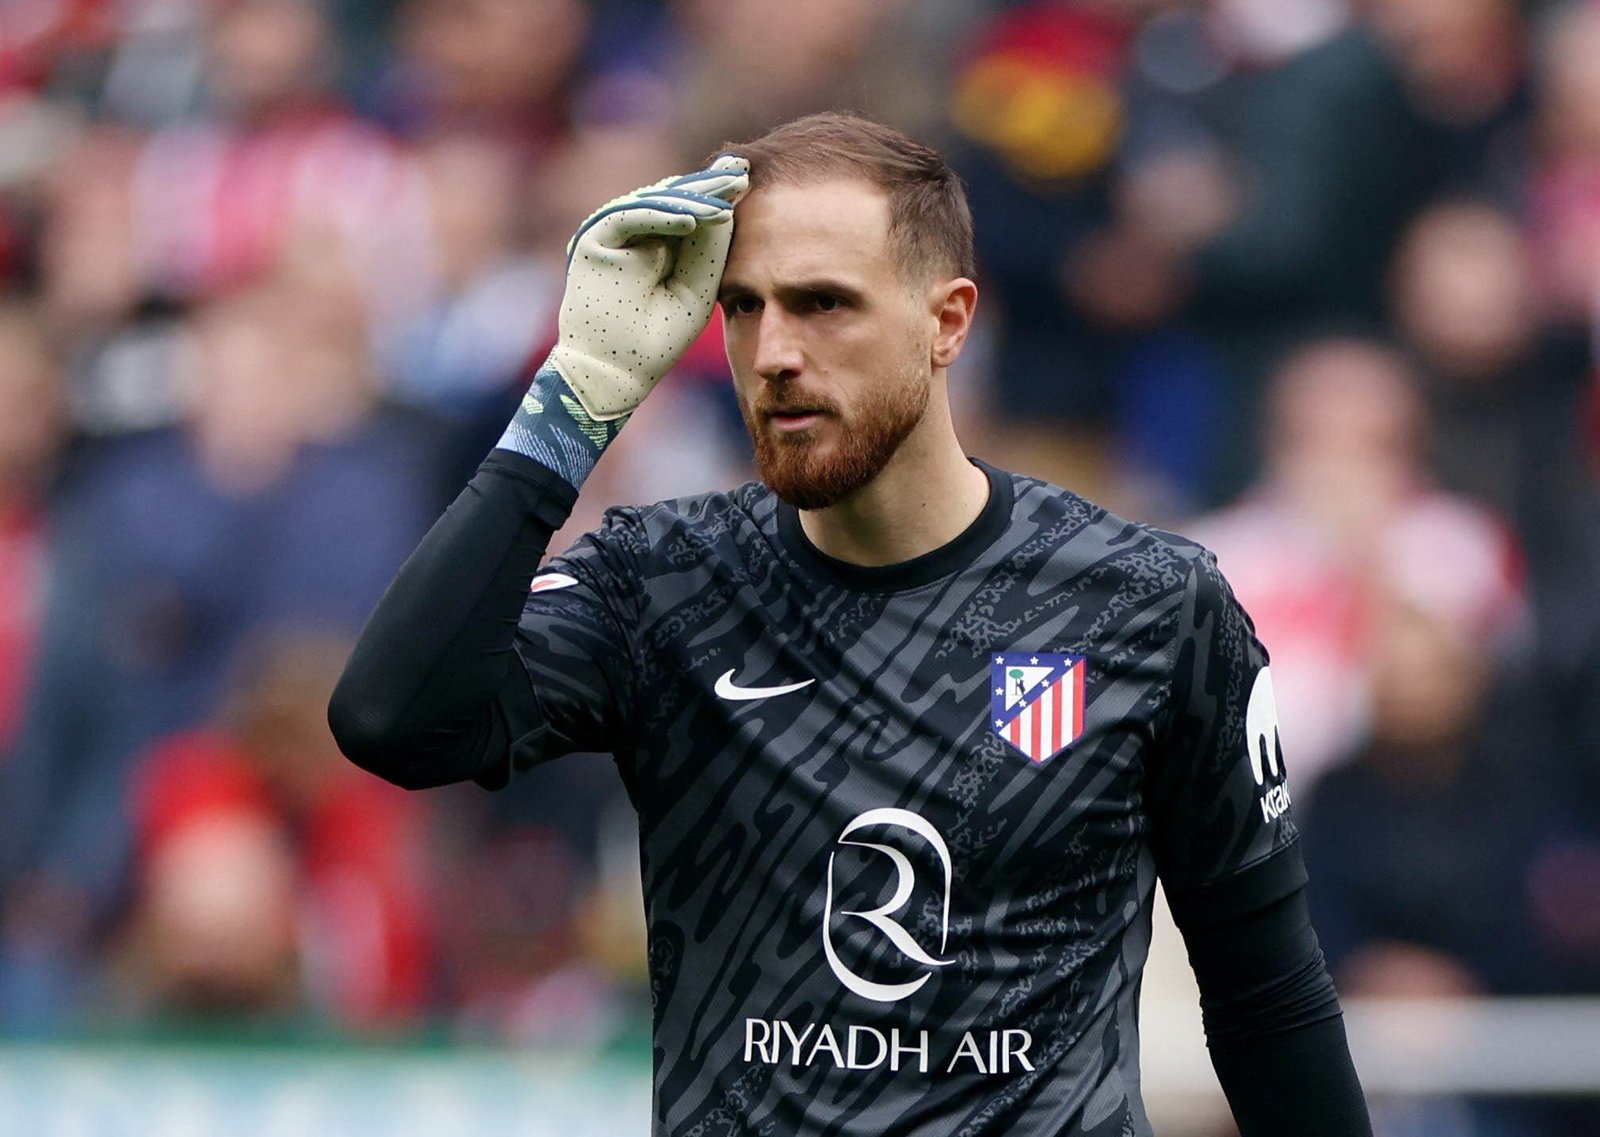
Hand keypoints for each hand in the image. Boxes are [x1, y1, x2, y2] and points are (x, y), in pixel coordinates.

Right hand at [547, 156, 749, 419]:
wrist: (619, 372)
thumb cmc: (657, 339)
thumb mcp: (696, 288)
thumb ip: (709, 250)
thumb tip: (726, 207)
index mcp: (661, 243)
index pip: (690, 208)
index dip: (716, 194)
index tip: (748, 179)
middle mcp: (636, 233)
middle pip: (673, 198)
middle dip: (707, 185)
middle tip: (740, 171)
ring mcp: (613, 234)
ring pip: (654, 202)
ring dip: (689, 199)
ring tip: (723, 201)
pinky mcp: (593, 239)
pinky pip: (629, 217)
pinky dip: (660, 215)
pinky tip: (690, 219)